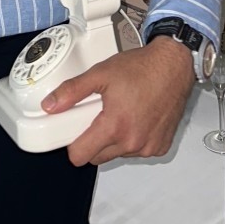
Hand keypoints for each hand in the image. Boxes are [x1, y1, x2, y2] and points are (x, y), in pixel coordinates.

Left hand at [42, 37, 193, 166]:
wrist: (173, 66)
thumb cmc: (142, 68)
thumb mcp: (101, 74)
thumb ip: (72, 91)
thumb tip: (51, 105)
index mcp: (115, 126)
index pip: (81, 156)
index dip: (73, 146)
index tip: (74, 135)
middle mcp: (133, 142)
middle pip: (98, 157)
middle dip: (94, 142)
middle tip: (99, 117)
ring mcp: (148, 146)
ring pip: (119, 154)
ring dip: (115, 141)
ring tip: (121, 113)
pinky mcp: (160, 146)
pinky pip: (139, 151)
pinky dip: (135, 139)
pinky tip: (138, 118)